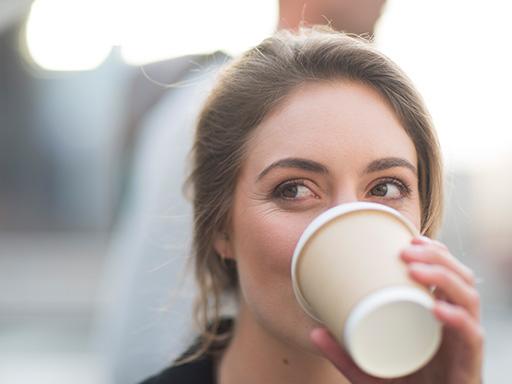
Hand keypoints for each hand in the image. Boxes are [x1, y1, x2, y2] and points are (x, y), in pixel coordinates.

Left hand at [310, 236, 483, 383]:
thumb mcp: (370, 368)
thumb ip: (345, 353)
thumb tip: (314, 332)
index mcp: (438, 317)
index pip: (449, 274)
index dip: (435, 252)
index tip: (409, 238)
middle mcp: (455, 324)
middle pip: (461, 278)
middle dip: (436, 257)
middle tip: (406, 250)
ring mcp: (463, 343)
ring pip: (469, 298)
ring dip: (444, 277)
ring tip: (415, 269)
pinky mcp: (468, 365)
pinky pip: (471, 336)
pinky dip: (457, 319)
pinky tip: (436, 308)